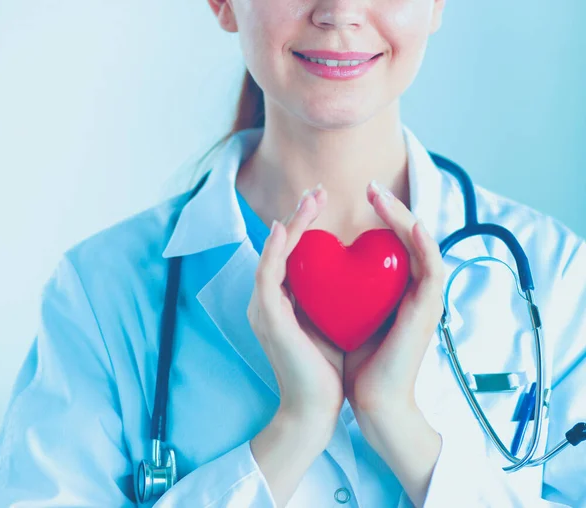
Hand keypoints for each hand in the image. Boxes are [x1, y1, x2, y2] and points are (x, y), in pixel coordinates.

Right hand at [247, 184, 343, 433]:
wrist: (314, 409)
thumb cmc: (325, 368)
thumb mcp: (330, 322)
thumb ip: (331, 297)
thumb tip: (350, 275)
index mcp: (282, 301)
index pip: (291, 254)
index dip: (304, 226)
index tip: (324, 204)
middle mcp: (268, 301)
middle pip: (279, 248)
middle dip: (298, 217)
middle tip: (318, 192)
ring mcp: (264, 309)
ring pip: (272, 255)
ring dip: (290, 225)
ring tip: (310, 200)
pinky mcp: (269, 319)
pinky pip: (267, 277)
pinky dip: (275, 251)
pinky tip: (287, 229)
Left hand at [343, 181, 445, 415]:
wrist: (371, 400)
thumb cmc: (353, 360)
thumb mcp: (339, 313)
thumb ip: (334, 289)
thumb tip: (310, 265)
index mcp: (394, 289)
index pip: (390, 243)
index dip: (377, 217)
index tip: (353, 202)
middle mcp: (412, 289)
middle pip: (408, 237)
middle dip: (391, 208)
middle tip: (370, 187)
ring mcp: (424, 298)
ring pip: (423, 244)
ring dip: (404, 216)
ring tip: (381, 195)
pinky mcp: (428, 309)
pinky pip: (432, 268)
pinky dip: (423, 243)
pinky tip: (408, 223)